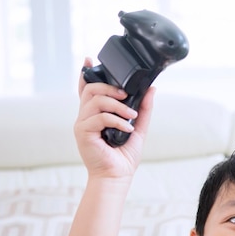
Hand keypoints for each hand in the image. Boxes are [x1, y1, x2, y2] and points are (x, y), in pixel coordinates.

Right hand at [75, 58, 154, 179]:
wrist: (117, 175)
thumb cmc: (124, 155)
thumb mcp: (138, 127)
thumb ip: (143, 108)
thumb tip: (151, 89)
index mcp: (96, 113)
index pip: (86, 89)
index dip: (86, 73)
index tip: (90, 60)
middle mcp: (86, 116)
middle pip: (91, 89)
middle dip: (111, 88)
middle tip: (127, 96)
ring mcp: (82, 123)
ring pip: (95, 100)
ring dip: (117, 105)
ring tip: (131, 115)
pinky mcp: (83, 132)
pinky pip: (99, 117)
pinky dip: (116, 120)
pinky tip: (127, 128)